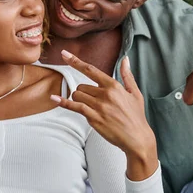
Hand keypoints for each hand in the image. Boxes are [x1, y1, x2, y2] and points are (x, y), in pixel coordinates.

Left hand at [51, 50, 156, 174]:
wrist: (137, 138)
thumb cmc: (136, 116)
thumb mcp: (135, 93)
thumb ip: (127, 75)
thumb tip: (125, 59)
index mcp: (114, 86)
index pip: (90, 70)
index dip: (75, 61)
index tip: (64, 54)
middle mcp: (105, 94)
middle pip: (81, 86)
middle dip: (83, 92)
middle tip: (93, 102)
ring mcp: (98, 106)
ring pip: (77, 95)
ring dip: (78, 99)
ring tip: (91, 108)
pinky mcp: (93, 118)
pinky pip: (74, 107)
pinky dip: (64, 102)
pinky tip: (55, 99)